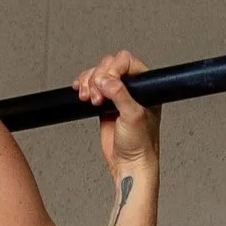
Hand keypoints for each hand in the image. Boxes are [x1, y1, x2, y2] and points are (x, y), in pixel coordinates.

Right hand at [72, 50, 155, 179]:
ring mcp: (116, 96)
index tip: (106, 83)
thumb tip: (105, 79)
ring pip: (98, 75)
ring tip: (89, 99)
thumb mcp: (133, 116)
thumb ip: (120, 94)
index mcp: (144, 86)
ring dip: (88, 82)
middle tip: (98, 97)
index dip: (113, 69)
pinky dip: (83, 86)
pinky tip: (81, 92)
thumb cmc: (140, 144)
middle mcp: (131, 89)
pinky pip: (91, 86)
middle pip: (108, 66)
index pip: (126, 62)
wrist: (129, 162)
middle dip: (97, 78)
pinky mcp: (104, 104)